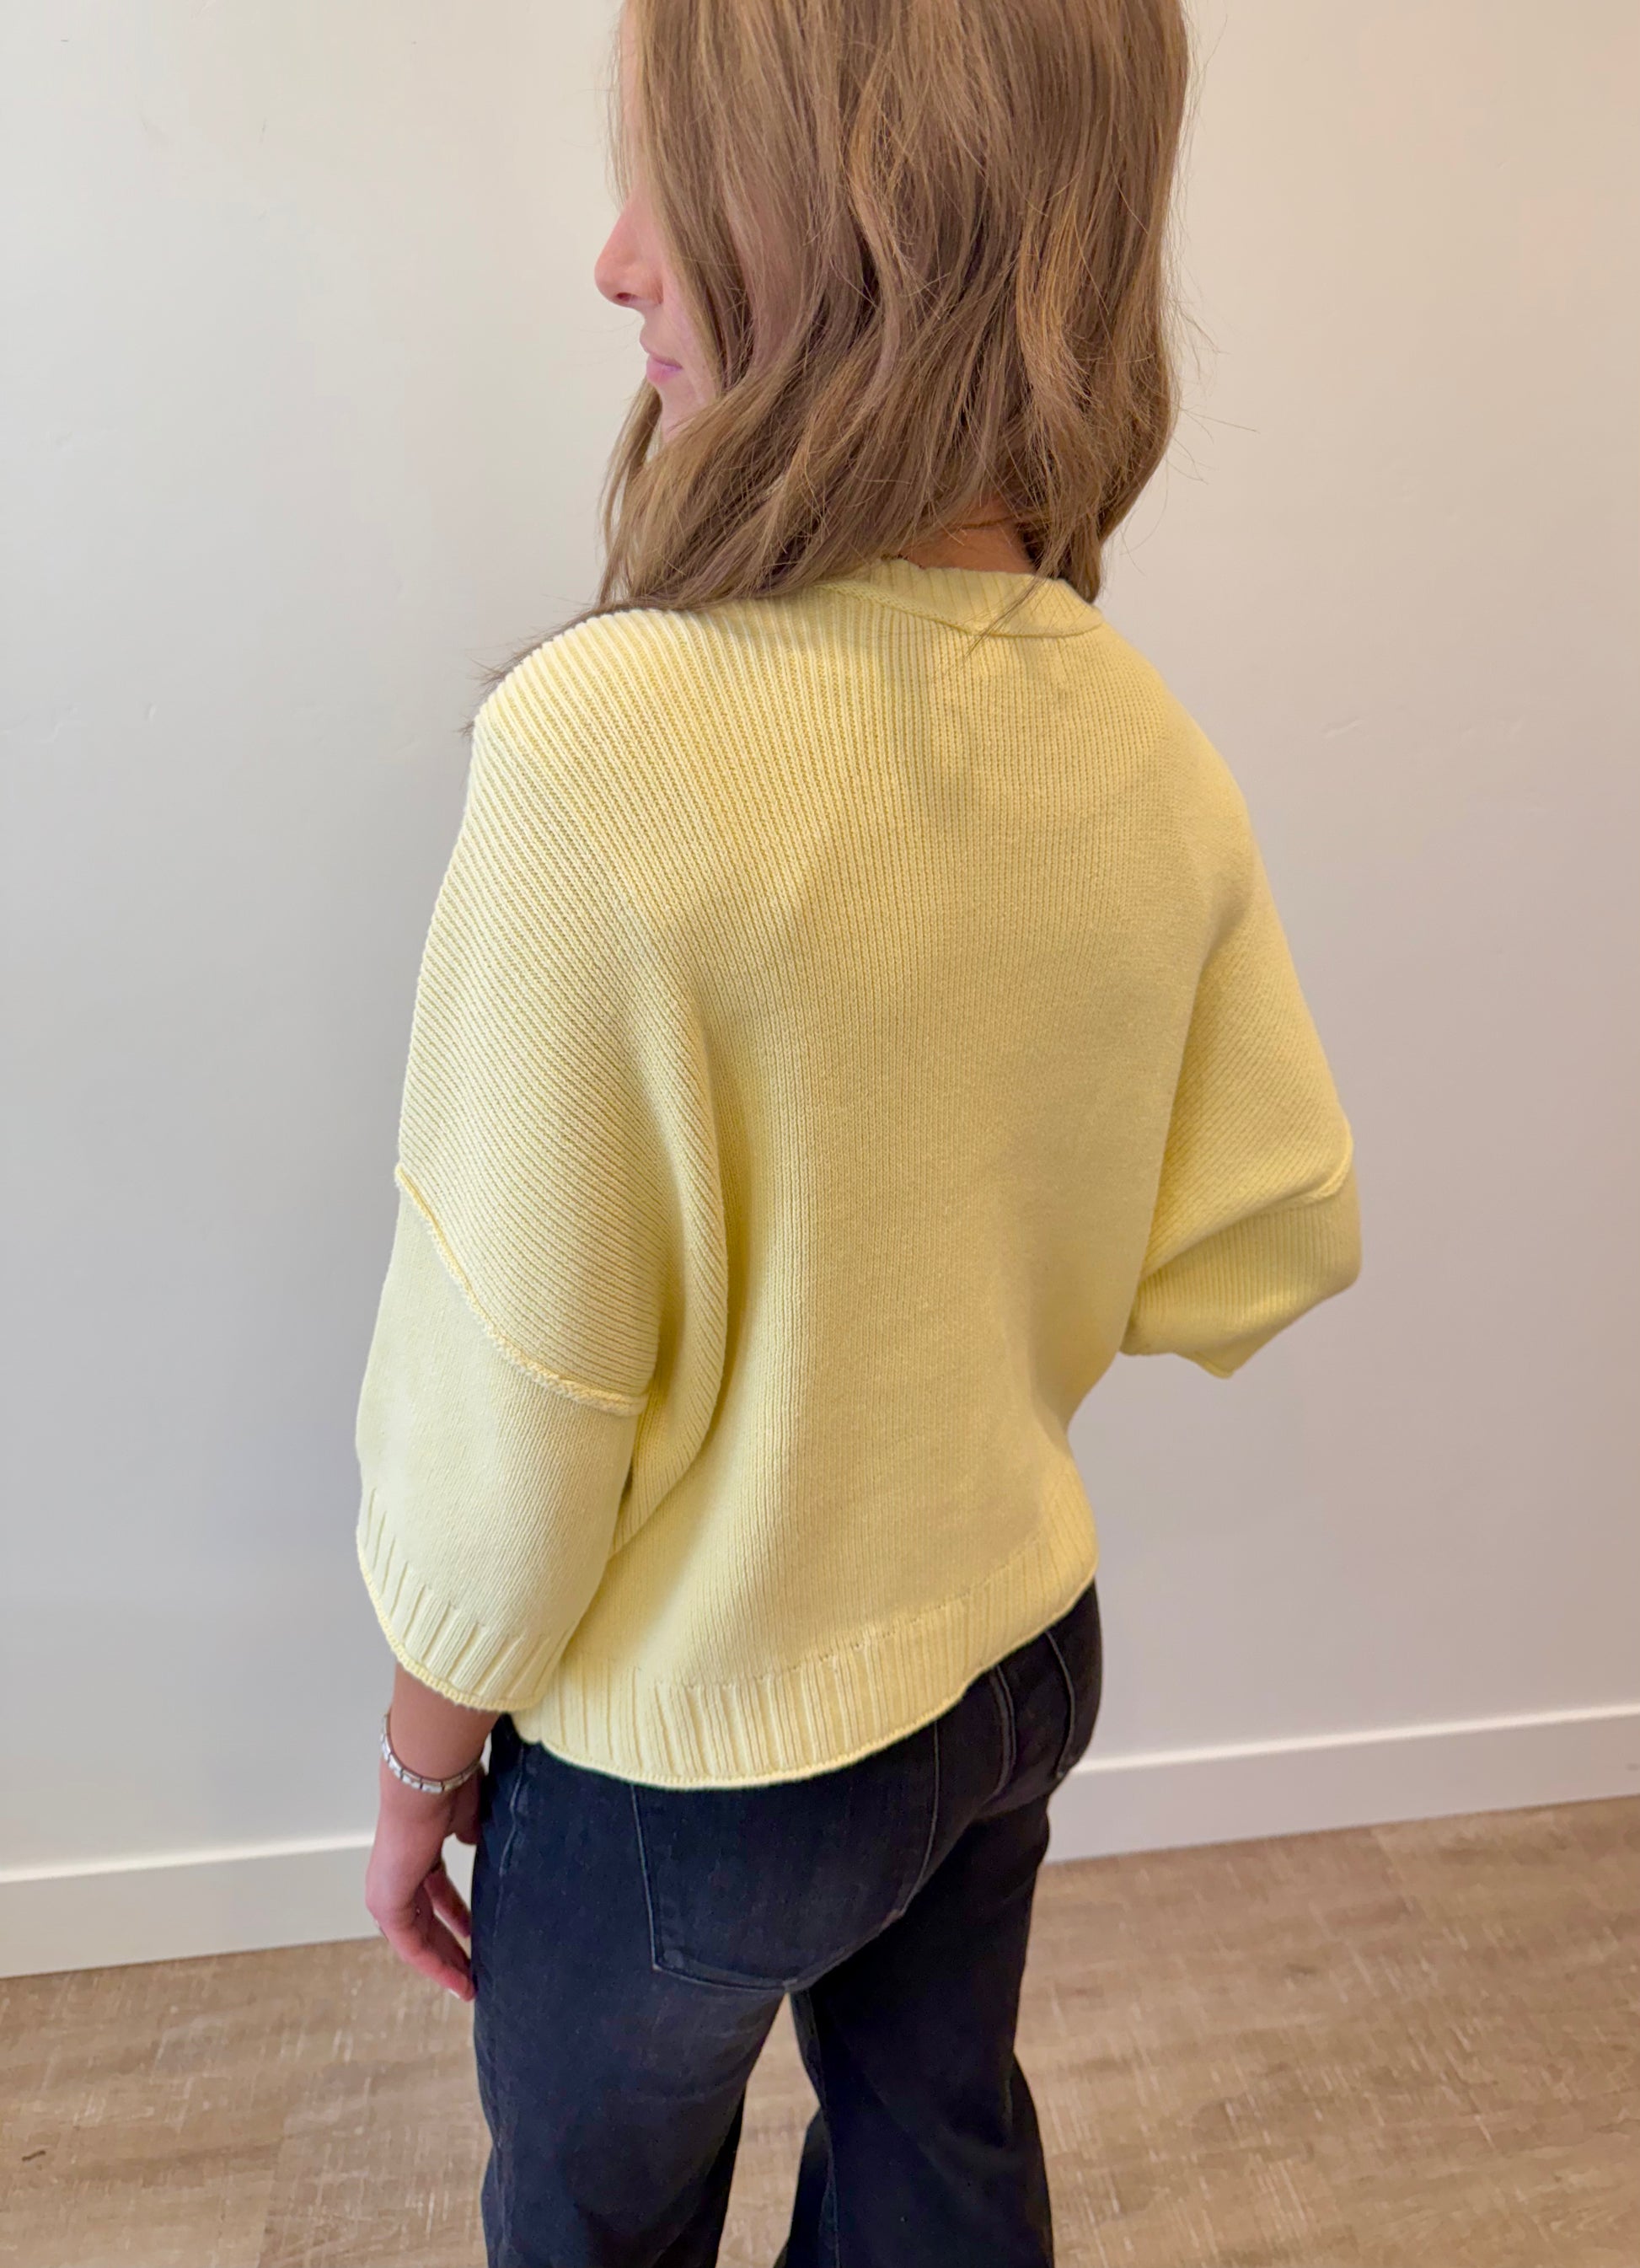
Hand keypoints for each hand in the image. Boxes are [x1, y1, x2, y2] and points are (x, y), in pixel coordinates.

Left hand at [365, 1758, 482, 1999]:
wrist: (429, 1782)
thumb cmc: (450, 1790)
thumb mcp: (468, 1819)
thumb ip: (469, 1836)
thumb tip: (473, 1842)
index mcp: (416, 1855)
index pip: (433, 1898)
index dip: (456, 1920)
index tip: (475, 1937)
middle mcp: (397, 1877)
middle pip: (425, 1924)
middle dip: (450, 1949)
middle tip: (474, 1973)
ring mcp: (388, 1892)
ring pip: (417, 1939)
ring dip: (444, 1963)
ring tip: (469, 1985)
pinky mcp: (387, 1903)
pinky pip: (411, 1945)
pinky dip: (434, 1964)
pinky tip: (457, 1980)